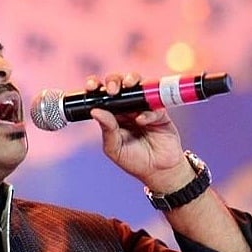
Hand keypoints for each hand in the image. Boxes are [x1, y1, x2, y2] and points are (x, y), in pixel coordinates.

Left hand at [86, 72, 192, 190]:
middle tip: (112, 89)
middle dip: (114, 80)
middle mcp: (127, 108)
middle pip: (119, 84)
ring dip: (132, 80)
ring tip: (128, 86)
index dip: (96, 87)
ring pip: (138, 85)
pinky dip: (148, 110)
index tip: (91, 86)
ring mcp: (144, 107)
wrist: (158, 170)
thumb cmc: (134, 160)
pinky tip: (142, 119)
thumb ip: (107, 130)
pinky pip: (155, 103)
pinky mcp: (160, 112)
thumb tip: (95, 111)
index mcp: (111, 115)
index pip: (101, 96)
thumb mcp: (114, 148)